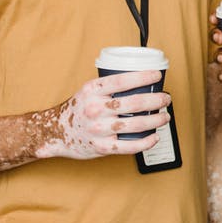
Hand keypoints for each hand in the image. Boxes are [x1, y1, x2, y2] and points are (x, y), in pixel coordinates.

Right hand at [36, 71, 171, 159]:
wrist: (55, 132)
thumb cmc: (78, 110)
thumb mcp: (88, 91)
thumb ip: (109, 87)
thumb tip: (140, 80)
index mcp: (92, 91)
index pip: (123, 80)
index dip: (144, 77)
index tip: (157, 75)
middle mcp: (95, 109)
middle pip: (135, 103)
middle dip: (157, 100)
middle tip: (166, 98)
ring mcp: (99, 129)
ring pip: (136, 124)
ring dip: (157, 120)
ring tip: (165, 116)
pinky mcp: (102, 146)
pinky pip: (129, 146)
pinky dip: (146, 142)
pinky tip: (155, 137)